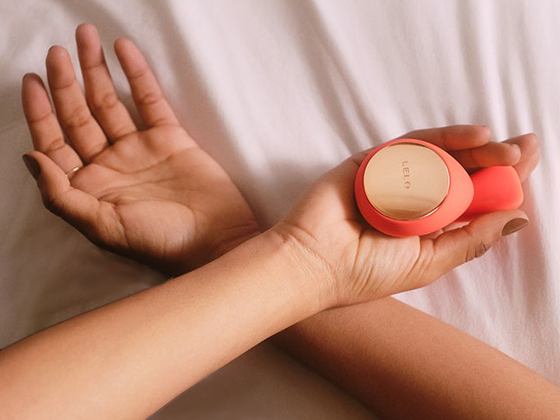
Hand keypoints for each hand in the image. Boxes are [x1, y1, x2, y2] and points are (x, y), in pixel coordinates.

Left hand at [21, 24, 258, 274]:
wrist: (217, 240)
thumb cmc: (161, 242)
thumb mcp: (104, 227)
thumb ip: (62, 196)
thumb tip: (30, 158)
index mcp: (90, 187)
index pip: (55, 142)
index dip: (40, 112)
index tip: (33, 80)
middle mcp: (111, 165)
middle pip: (79, 116)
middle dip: (65, 82)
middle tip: (57, 52)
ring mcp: (140, 150)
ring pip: (110, 103)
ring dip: (96, 71)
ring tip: (86, 38)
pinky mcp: (171, 139)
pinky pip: (150, 101)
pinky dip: (138, 75)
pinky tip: (125, 51)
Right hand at [274, 125, 538, 305]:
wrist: (315, 260)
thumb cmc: (366, 271)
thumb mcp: (429, 262)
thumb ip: (471, 241)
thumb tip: (518, 219)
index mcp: (428, 226)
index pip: (472, 199)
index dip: (501, 182)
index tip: (527, 166)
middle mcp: (414, 199)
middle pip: (461, 172)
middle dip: (495, 160)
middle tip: (524, 149)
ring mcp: (394, 177)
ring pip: (442, 155)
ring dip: (477, 148)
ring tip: (506, 149)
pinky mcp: (374, 160)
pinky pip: (414, 144)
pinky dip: (445, 137)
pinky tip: (475, 137)